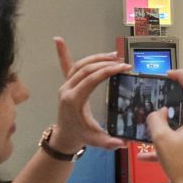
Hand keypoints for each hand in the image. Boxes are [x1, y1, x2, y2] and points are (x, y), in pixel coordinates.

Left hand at [49, 37, 128, 154]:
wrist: (64, 136)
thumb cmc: (81, 136)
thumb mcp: (95, 141)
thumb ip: (108, 143)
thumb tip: (124, 143)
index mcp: (74, 99)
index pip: (92, 79)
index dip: (109, 71)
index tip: (124, 68)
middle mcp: (67, 89)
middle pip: (87, 69)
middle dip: (106, 63)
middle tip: (123, 63)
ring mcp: (65, 85)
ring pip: (80, 64)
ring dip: (97, 58)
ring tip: (114, 56)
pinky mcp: (66, 84)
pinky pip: (65, 66)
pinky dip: (62, 52)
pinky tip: (58, 40)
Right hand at [147, 69, 182, 182]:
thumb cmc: (182, 166)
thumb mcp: (161, 139)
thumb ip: (156, 119)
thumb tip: (159, 112)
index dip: (182, 76)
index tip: (170, 73)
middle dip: (169, 107)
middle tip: (154, 107)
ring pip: (182, 124)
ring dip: (165, 129)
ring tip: (149, 134)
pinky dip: (168, 143)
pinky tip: (149, 155)